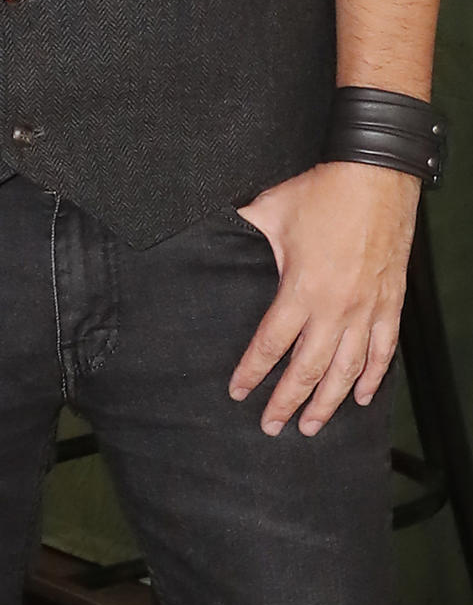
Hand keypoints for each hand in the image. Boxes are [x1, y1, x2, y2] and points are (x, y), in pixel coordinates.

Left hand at [229, 160, 419, 435]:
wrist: (375, 177)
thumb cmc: (321, 192)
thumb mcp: (269, 209)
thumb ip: (242, 227)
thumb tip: (212, 227)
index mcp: (300, 290)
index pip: (271, 344)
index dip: (252, 372)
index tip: (238, 392)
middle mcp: (336, 309)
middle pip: (308, 370)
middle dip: (287, 401)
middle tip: (272, 426)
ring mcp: (367, 309)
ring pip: (348, 371)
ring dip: (329, 402)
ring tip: (311, 426)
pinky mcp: (391, 303)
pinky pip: (384, 352)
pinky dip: (373, 378)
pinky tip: (363, 397)